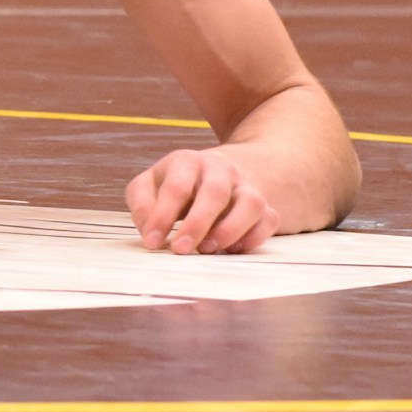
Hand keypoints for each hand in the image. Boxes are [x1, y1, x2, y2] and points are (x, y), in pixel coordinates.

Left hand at [125, 148, 277, 254]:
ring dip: (229, 230)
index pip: (176, 187)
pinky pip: (268, 220)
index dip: (162, 217)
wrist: (217, 172)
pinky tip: (231, 250)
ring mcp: (245, 186)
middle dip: (197, 224)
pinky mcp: (264, 205)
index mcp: (187, 162)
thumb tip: (148, 229)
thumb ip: (142, 203)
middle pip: (215, 192)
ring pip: (251, 204)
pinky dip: (253, 238)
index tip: (151, 243)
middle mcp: (221, 170)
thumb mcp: (149, 185)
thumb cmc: (175, 184)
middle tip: (180, 250)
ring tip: (207, 249)